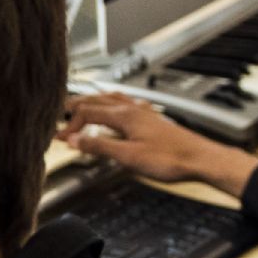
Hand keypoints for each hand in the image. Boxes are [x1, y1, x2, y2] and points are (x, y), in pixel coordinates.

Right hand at [58, 92, 257, 192]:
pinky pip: (126, 103)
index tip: (58, 137)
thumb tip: (75, 141)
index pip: (88, 113)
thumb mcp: (128, 157)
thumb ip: (100, 147)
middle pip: (97, 101)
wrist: (199, 159)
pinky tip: (117, 108)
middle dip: (77, 107)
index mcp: (124, 115)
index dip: (70, 125)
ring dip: (94, 101)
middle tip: (60, 112)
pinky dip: (113, 103)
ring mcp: (143, 112)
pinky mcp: (152, 119)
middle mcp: (132, 108)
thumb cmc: (169, 159)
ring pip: (112, 99)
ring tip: (82, 104)